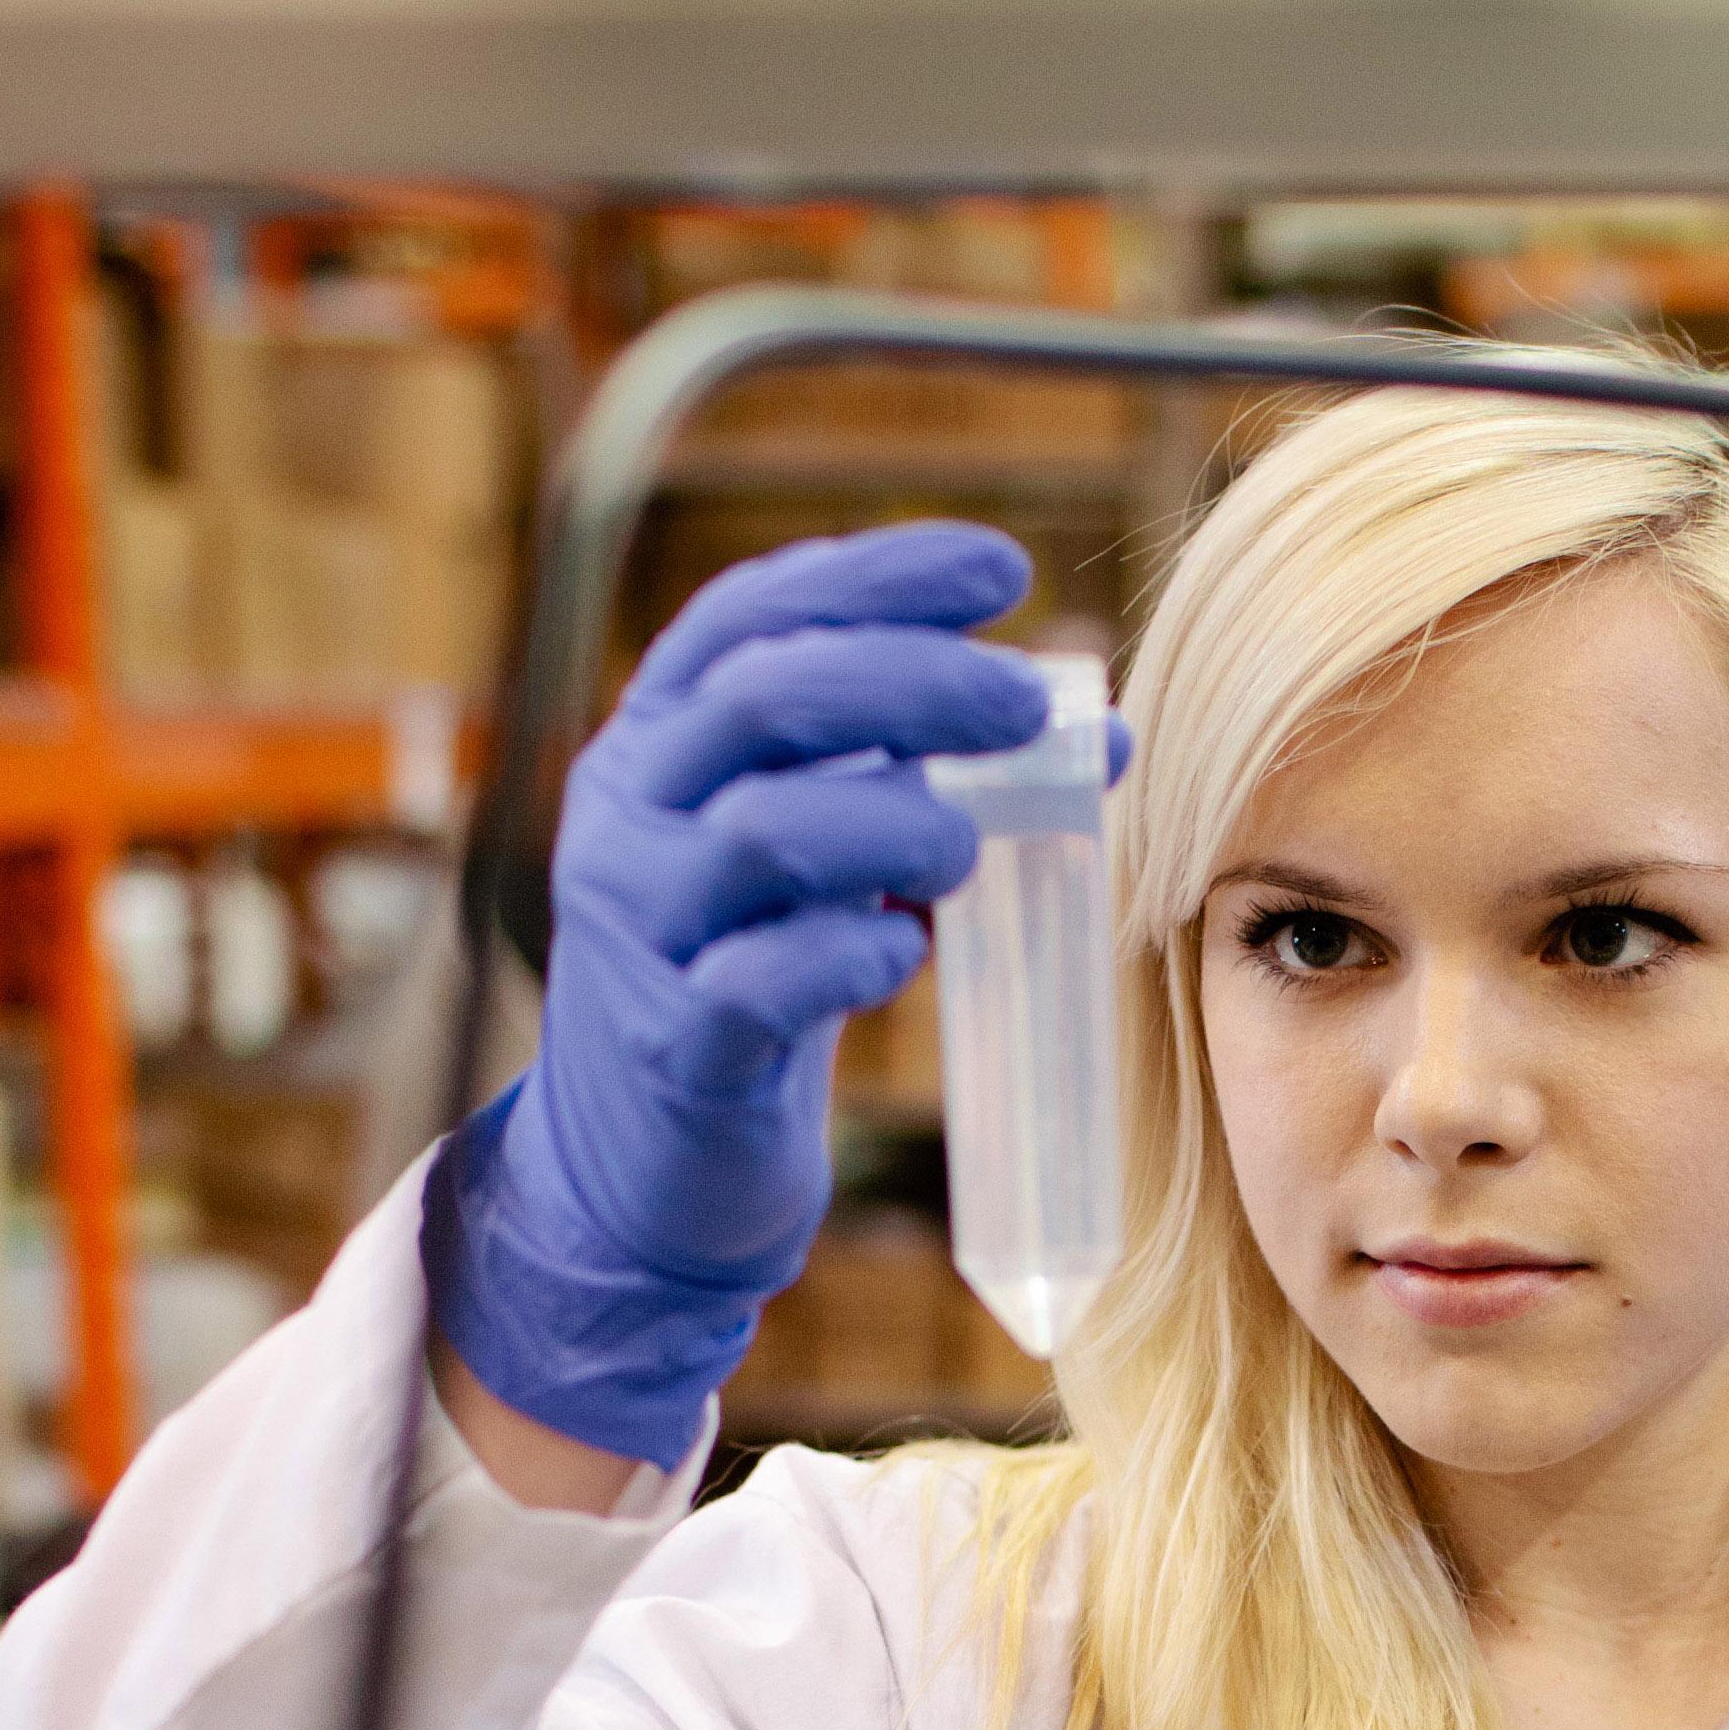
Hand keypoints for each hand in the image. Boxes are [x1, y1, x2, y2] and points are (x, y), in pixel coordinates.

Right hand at [425, 520, 1052, 1468]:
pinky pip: (761, 980)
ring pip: (762, 833)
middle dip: (912, 682)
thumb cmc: (753, 974)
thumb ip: (924, 780)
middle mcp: (628, 815)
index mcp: (656, 740)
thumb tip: (1100, 733)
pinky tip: (902, 952)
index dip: (876, 575)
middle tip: (1025, 704)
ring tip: (967, 844)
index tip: (1001, 567)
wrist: (644, 1162)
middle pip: (765, 700)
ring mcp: (640, 931)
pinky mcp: (675, 1047)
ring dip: (894, 819)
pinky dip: (850, 954)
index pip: (752, 615)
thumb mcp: (822, 855)